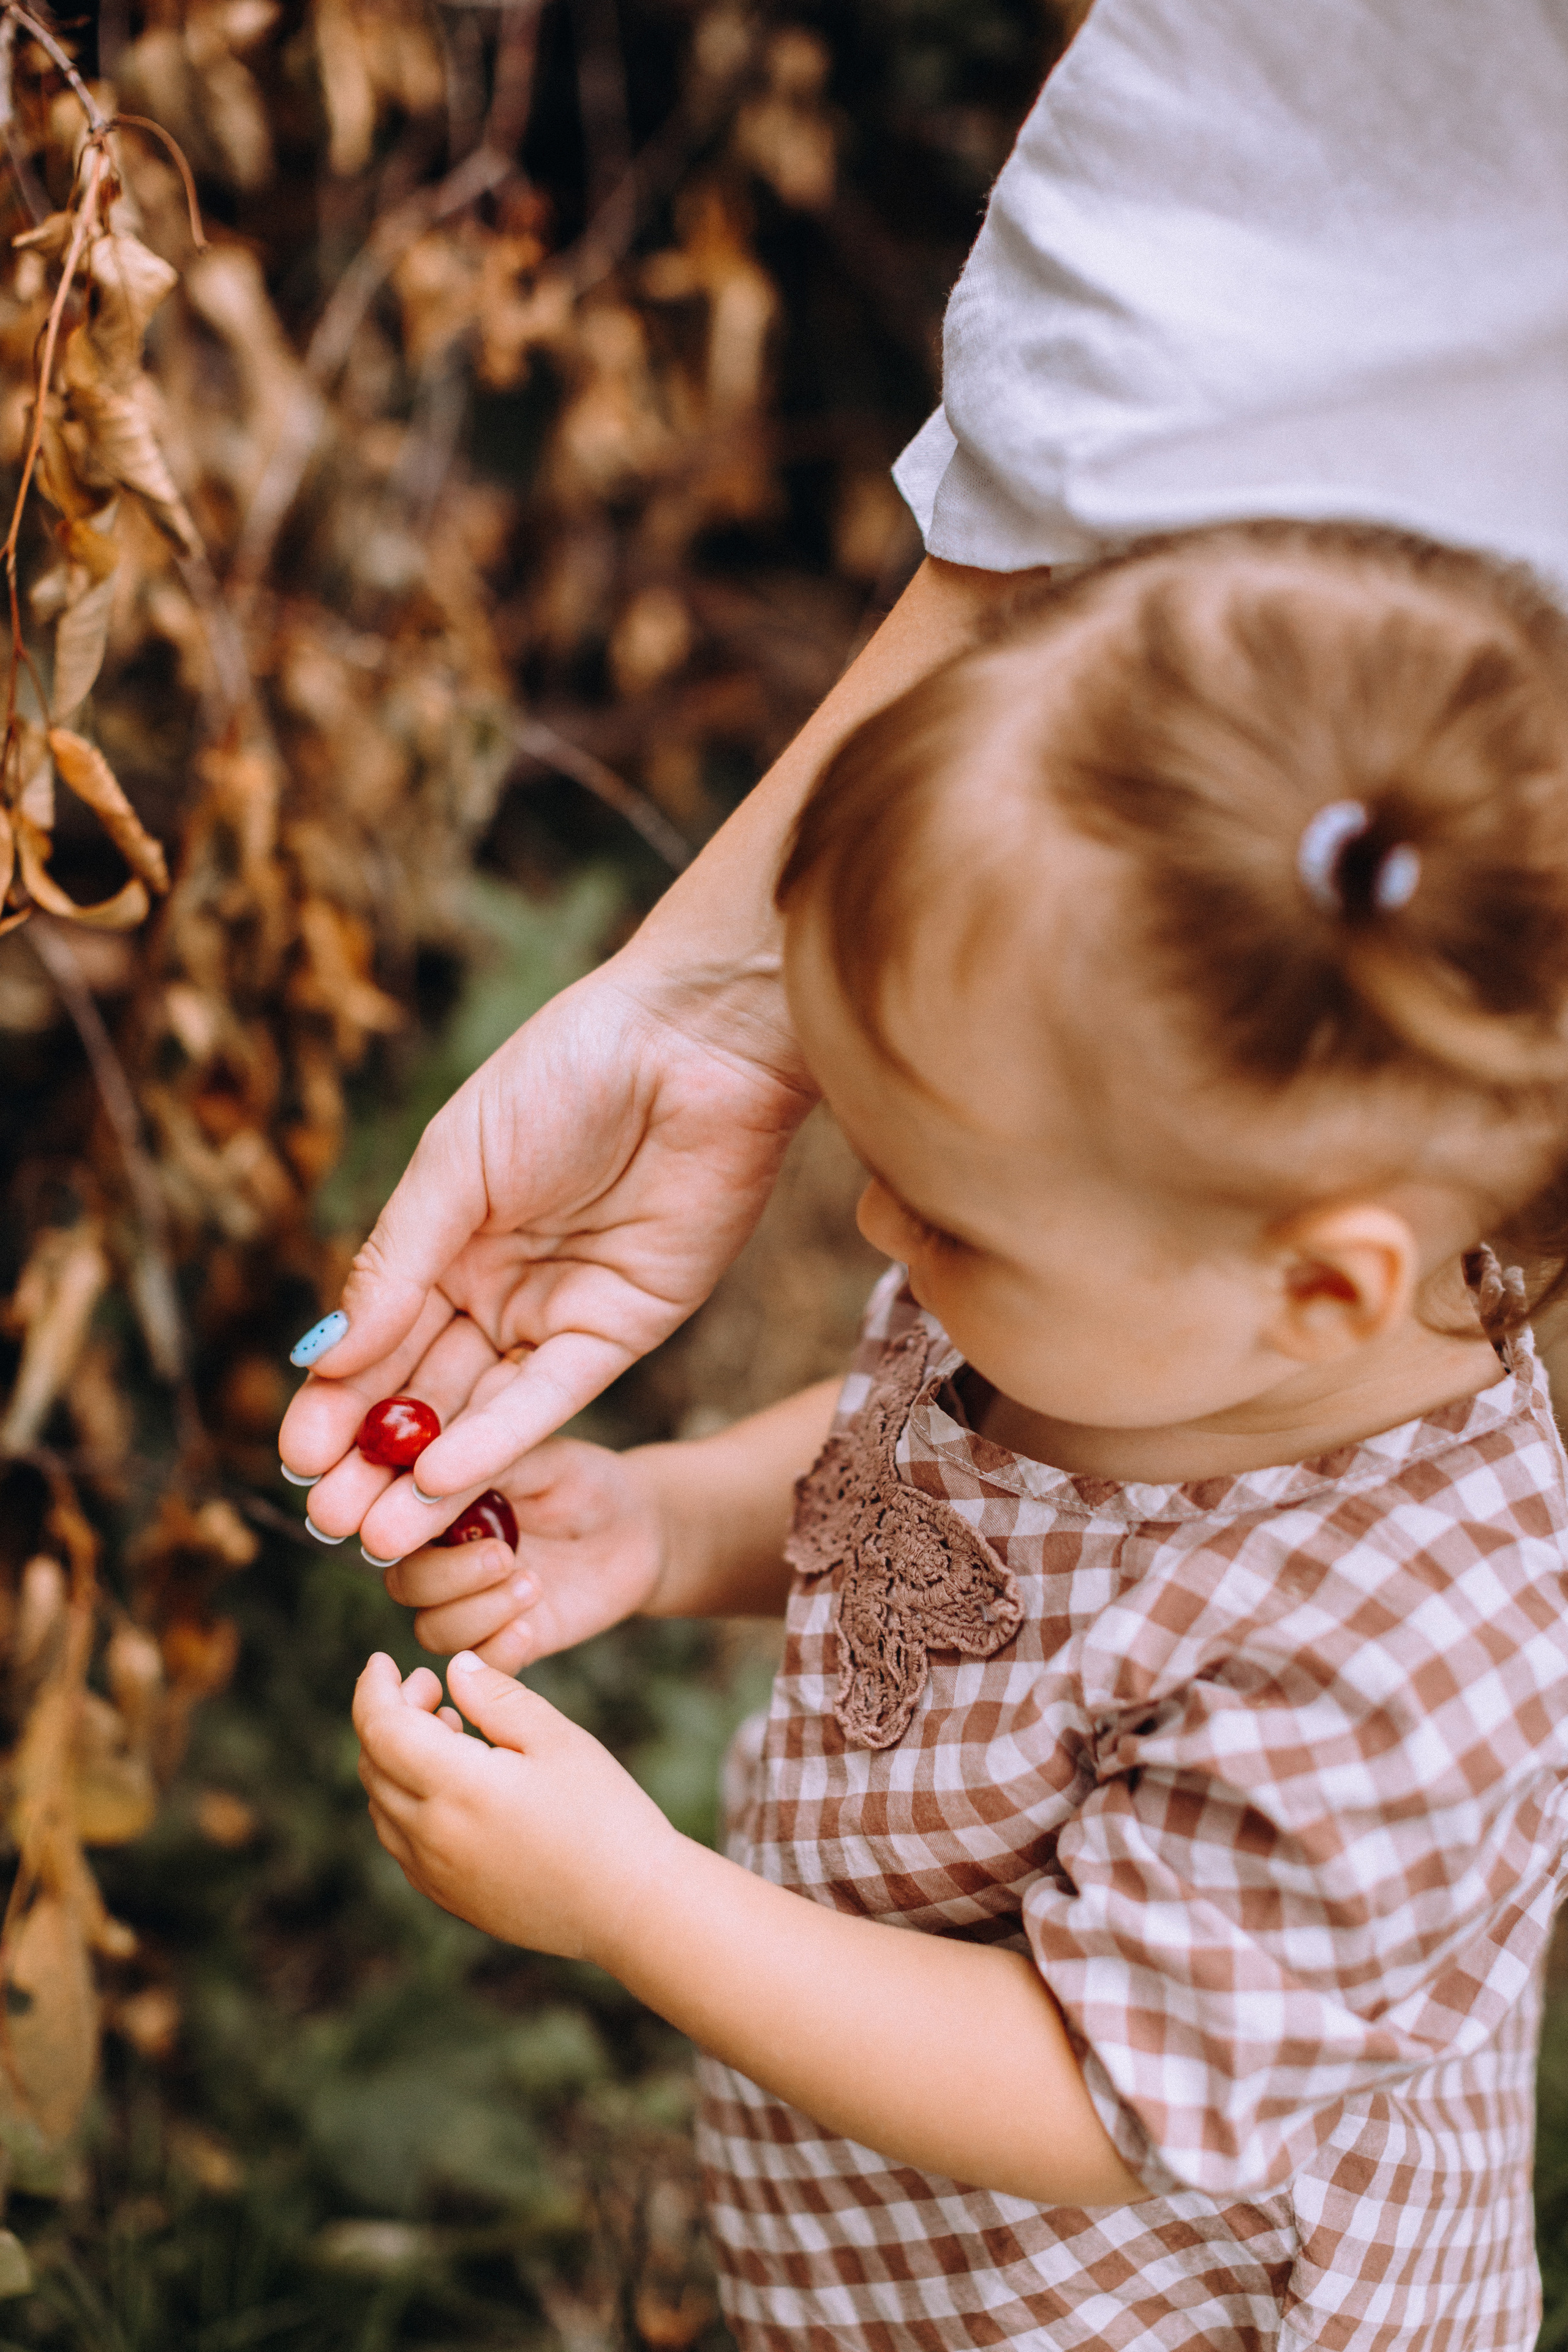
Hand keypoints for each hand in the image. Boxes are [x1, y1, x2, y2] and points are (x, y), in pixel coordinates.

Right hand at [278, 949, 813, 1560]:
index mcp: (445, 1240)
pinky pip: (550, 1398)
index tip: (296, 1457)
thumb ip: (397, 1262)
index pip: (377, 1340)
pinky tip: (443, 1480)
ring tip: (374, 1533)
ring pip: (481, 1412)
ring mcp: (559, 1313)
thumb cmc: (566, 1070)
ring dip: (430, 1476)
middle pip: (425, 1391)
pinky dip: (498, 1440)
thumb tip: (330, 1353)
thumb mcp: (455, 1164)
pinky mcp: (624, 1330)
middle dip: (374, 1458)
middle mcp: (497, 1287)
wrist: (691, 1041)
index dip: (337, 1400)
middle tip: (327, 1518)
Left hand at [354, 1650, 677, 1959]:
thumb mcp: (558, 1739)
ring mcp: (435, 1875)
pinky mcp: (448, 1898)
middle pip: (374, 1765)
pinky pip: (400, 1842)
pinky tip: (452, 1785)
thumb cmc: (605, 1814)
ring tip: (451, 1733)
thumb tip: (455, 1669)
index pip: (381, 1729)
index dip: (374, 1688)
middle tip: (435, 1690)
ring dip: (395, 1759)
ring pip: (381, 1804)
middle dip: (389, 1716)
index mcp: (459, 1788)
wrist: (632, 1906)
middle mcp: (433, 1837)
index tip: (384, 1661)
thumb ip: (498, 1698)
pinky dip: (404, 1801)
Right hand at [380, 1437, 668, 1673]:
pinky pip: (476, 1665)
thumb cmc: (583, 1482)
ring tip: (534, 1584)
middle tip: (503, 1556)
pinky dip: (496, 1650)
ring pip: (432, 1629)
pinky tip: (530, 1628)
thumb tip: (422, 1478)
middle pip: (402, 1583)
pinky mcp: (503, 1641)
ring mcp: (470, 1603)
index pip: (385, 1520)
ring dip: (478, 1612)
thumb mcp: (539, 1458)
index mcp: (434, 1503)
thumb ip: (482, 1464)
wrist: (639, 1531)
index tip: (424, 1525)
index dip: (392, 1527)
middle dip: (444, 1576)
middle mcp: (440, 1556)